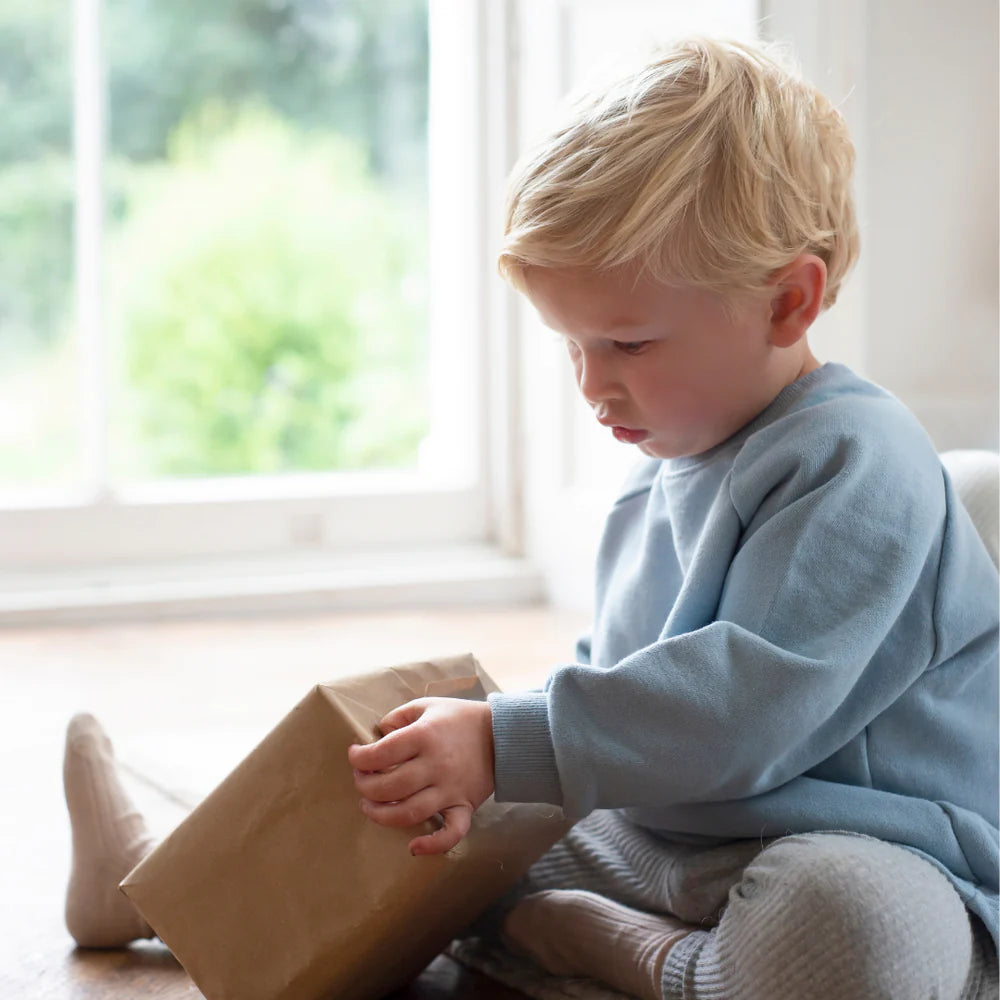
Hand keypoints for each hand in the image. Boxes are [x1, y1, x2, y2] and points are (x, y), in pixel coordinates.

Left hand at [348, 698, 494, 855]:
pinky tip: (413, 847)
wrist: (503, 733)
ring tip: (370, 806)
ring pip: (409, 813)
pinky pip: (451, 832)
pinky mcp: (465, 806)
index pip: (381, 753)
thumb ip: (398, 717)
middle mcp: (436, 765)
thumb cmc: (459, 718)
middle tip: (361, 780)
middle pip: (389, 787)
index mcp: (424, 736)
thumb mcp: (427, 705)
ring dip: (382, 815)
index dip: (359, 758)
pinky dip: (433, 845)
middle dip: (365, 786)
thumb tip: (377, 735)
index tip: (355, 756)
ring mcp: (451, 789)